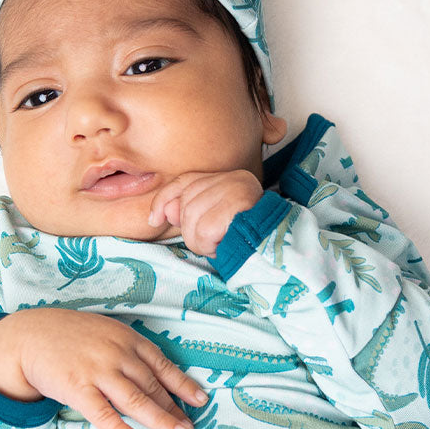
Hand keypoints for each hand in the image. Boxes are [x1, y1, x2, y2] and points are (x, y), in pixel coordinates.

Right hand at [0, 307, 209, 428]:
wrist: (28, 335)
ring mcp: (97, 372)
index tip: (200, 400)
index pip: (162, 365)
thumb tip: (152, 377)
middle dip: (175, 409)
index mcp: (126, 339)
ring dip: (160, 420)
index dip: (183, 384)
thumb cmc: (68, 336)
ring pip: (136, 400)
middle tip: (190, 428)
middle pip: (153, 385)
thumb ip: (127, 351)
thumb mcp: (104, 333)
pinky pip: (104, 415)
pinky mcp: (77, 389)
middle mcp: (117, 354)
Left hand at [147, 169, 263, 256]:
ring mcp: (237, 190)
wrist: (275, 252)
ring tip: (219, 243)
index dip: (164, 199)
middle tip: (211, 239)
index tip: (154, 219)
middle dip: (190, 229)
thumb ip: (187, 211)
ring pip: (191, 220)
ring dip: (200, 241)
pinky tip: (223, 245)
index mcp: (229, 176)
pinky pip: (204, 232)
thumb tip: (165, 211)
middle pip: (186, 203)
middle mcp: (234, 178)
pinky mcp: (236, 208)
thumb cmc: (242, 239)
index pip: (185, 180)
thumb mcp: (211, 222)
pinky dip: (209, 246)